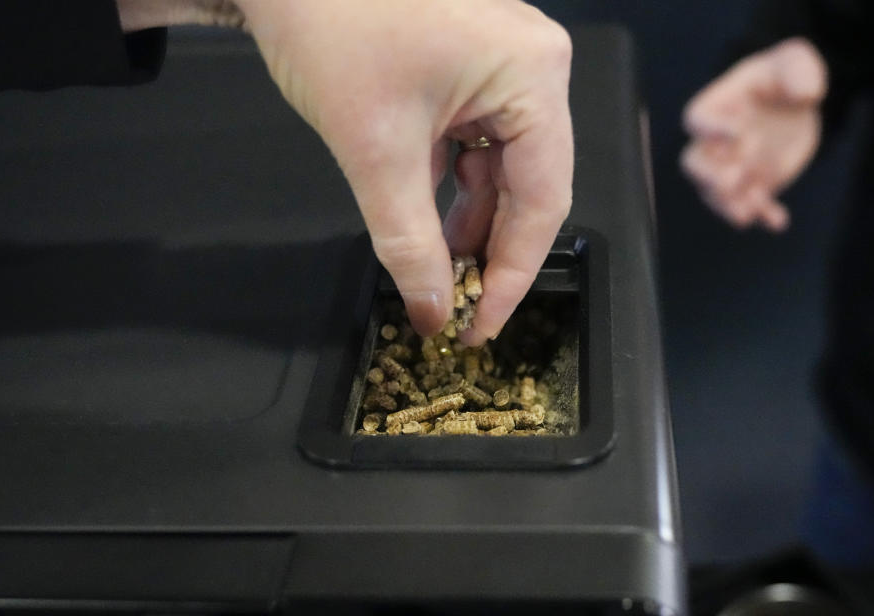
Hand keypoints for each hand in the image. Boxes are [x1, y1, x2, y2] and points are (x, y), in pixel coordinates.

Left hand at [232, 0, 573, 342]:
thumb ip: (409, 244)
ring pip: (500, 166)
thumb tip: (433, 312)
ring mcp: (504, 60)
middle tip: (457, 307)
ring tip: (438, 269)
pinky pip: (475, 139)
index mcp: (533, 75)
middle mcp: (535, 65)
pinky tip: (424, 216)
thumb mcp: (375, 151)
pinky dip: (449, 182)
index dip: (512, 274)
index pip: (543, 199)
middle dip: (488, 249)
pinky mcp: (471, 63)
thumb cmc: (330, 26)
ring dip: (467, 219)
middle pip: (528, 184)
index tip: (481, 326)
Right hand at [681, 37, 826, 231]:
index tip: (741, 131)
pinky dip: (762, 215)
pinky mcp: (754, 185)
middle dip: (708, 176)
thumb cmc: (785, 76)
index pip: (697, 119)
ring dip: (728, 205)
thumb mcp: (794, 61)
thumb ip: (798, 70)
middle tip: (733, 178)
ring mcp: (733, 167)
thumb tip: (805, 95)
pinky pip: (751, 205)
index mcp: (717, 107)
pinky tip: (778, 221)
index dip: (711, 129)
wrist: (796, 104)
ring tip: (746, 214)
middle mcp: (716, 142)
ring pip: (715, 193)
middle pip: (694, 164)